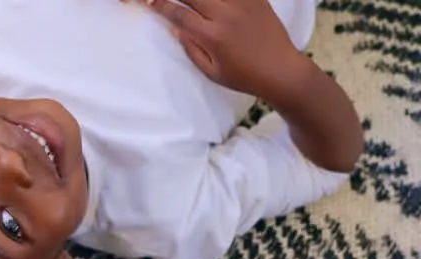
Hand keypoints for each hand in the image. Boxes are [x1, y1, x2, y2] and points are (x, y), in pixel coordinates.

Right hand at [141, 0, 311, 102]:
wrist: (281, 70)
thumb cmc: (243, 76)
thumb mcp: (211, 71)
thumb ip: (191, 48)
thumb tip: (175, 27)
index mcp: (212, 36)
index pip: (179, 13)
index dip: (162, 5)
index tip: (152, 3)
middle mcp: (226, 15)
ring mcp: (243, 3)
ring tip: (192, 0)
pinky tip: (214, 1)